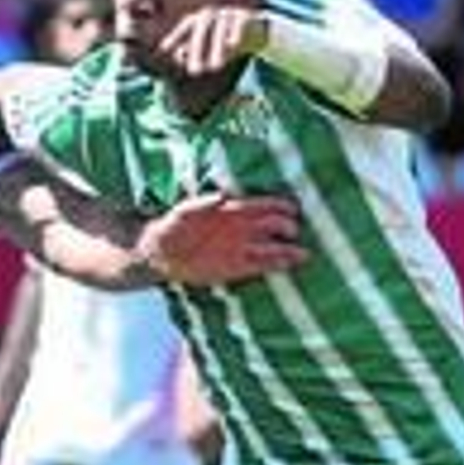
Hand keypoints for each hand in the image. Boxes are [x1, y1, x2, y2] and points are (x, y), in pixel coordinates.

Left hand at [139, 192, 305, 285]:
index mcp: (231, 211)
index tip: (292, 209)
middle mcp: (240, 229)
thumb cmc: (172, 227)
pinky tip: (289, 265)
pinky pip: (261, 266)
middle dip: (286, 227)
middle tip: (294, 232)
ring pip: (271, 248)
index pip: (262, 205)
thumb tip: (224, 196)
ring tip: (303, 255)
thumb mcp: (183, 212)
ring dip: (288, 251)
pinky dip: (276, 265)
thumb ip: (202, 204)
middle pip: (272, 226)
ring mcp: (240, 249)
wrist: (160, 255)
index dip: (278, 206)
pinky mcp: (236, 268)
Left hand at [159, 7, 266, 78]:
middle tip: (193, 73)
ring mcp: (230, 12)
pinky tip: (232, 45)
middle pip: (201, 28)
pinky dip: (235, 32)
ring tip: (214, 68)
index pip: (187, 25)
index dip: (175, 35)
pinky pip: (240, 22)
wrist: (258, 31)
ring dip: (216, 49)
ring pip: (220, 29)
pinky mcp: (246, 15)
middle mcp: (215, 13)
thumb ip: (193, 50)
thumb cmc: (228, 41)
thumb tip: (178, 56)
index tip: (163, 50)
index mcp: (203, 18)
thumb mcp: (210, 47)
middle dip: (196, 50)